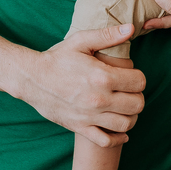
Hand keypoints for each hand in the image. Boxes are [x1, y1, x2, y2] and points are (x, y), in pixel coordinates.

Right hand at [19, 25, 146, 147]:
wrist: (31, 79)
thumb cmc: (57, 58)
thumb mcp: (81, 41)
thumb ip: (107, 35)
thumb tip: (130, 28)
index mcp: (102, 76)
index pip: (139, 82)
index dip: (138, 77)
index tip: (130, 76)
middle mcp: (99, 99)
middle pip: (137, 105)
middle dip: (137, 96)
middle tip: (128, 91)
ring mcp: (90, 116)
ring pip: (126, 124)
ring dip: (130, 116)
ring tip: (124, 107)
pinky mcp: (80, 127)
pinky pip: (106, 141)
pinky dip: (118, 138)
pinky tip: (119, 130)